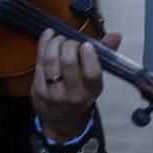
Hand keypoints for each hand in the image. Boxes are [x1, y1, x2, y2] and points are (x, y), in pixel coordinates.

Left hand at [31, 27, 121, 143]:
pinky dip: (43, 44)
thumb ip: (106, 54)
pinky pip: (38, 62)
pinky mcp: (37, 90)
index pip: (92, 73)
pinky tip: (48, 35)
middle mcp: (73, 94)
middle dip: (69, 44)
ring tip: (59, 39)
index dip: (89, 55)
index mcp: (91, 90)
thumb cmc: (82, 92)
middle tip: (71, 42)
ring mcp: (53, 93)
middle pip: (68, 62)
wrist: (61, 119)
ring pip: (51, 61)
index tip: (86, 44)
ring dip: (55, 43)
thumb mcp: (96, 79)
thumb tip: (115, 33)